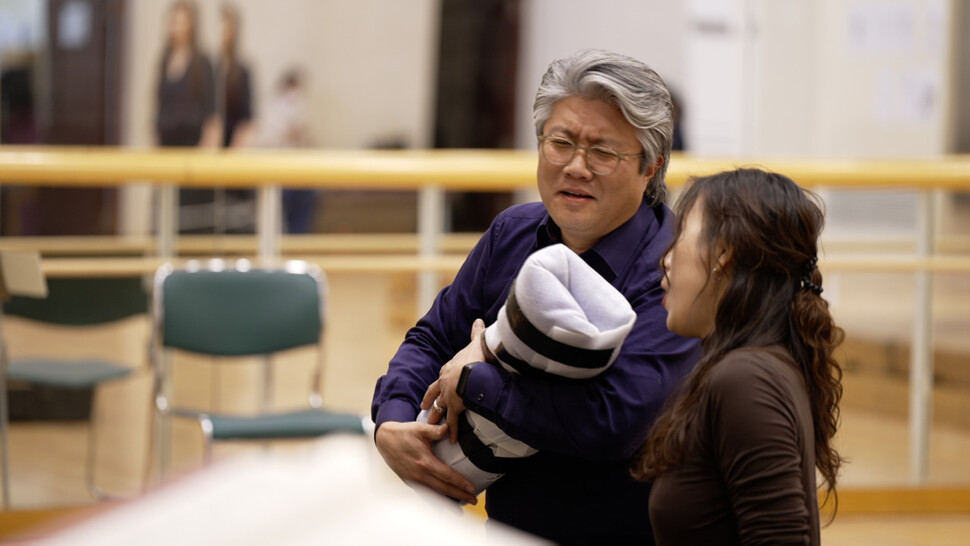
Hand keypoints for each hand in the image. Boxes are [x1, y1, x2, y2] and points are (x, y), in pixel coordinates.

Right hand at [374, 421, 476, 503]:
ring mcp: (413, 480)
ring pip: (433, 495)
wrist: (384, 440)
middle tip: (473, 501)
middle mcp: (419, 474)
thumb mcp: (420, 428)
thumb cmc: (403, 433)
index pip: (446, 475)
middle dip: (459, 496)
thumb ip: (435, 430)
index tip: (472, 489)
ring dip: (447, 504)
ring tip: (460, 511)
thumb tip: (448, 428)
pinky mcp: (409, 482)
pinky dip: (434, 502)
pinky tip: (441, 507)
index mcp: (424, 462)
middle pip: (443, 489)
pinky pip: (424, 494)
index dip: (460, 483)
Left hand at [421, 319, 485, 443]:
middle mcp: (444, 384)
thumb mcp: (475, 342)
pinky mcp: (455, 408)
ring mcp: (448, 397)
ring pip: (439, 410)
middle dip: (430, 402)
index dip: (439, 384)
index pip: (441, 378)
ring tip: (433, 426)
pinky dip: (452, 432)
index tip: (436, 389)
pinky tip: (452, 441)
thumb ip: (477, 333)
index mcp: (448, 370)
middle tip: (424, 409)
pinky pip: (452, 422)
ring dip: (436, 418)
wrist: (472, 369)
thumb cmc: (475, 355)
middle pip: (435, 394)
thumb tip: (479, 320)